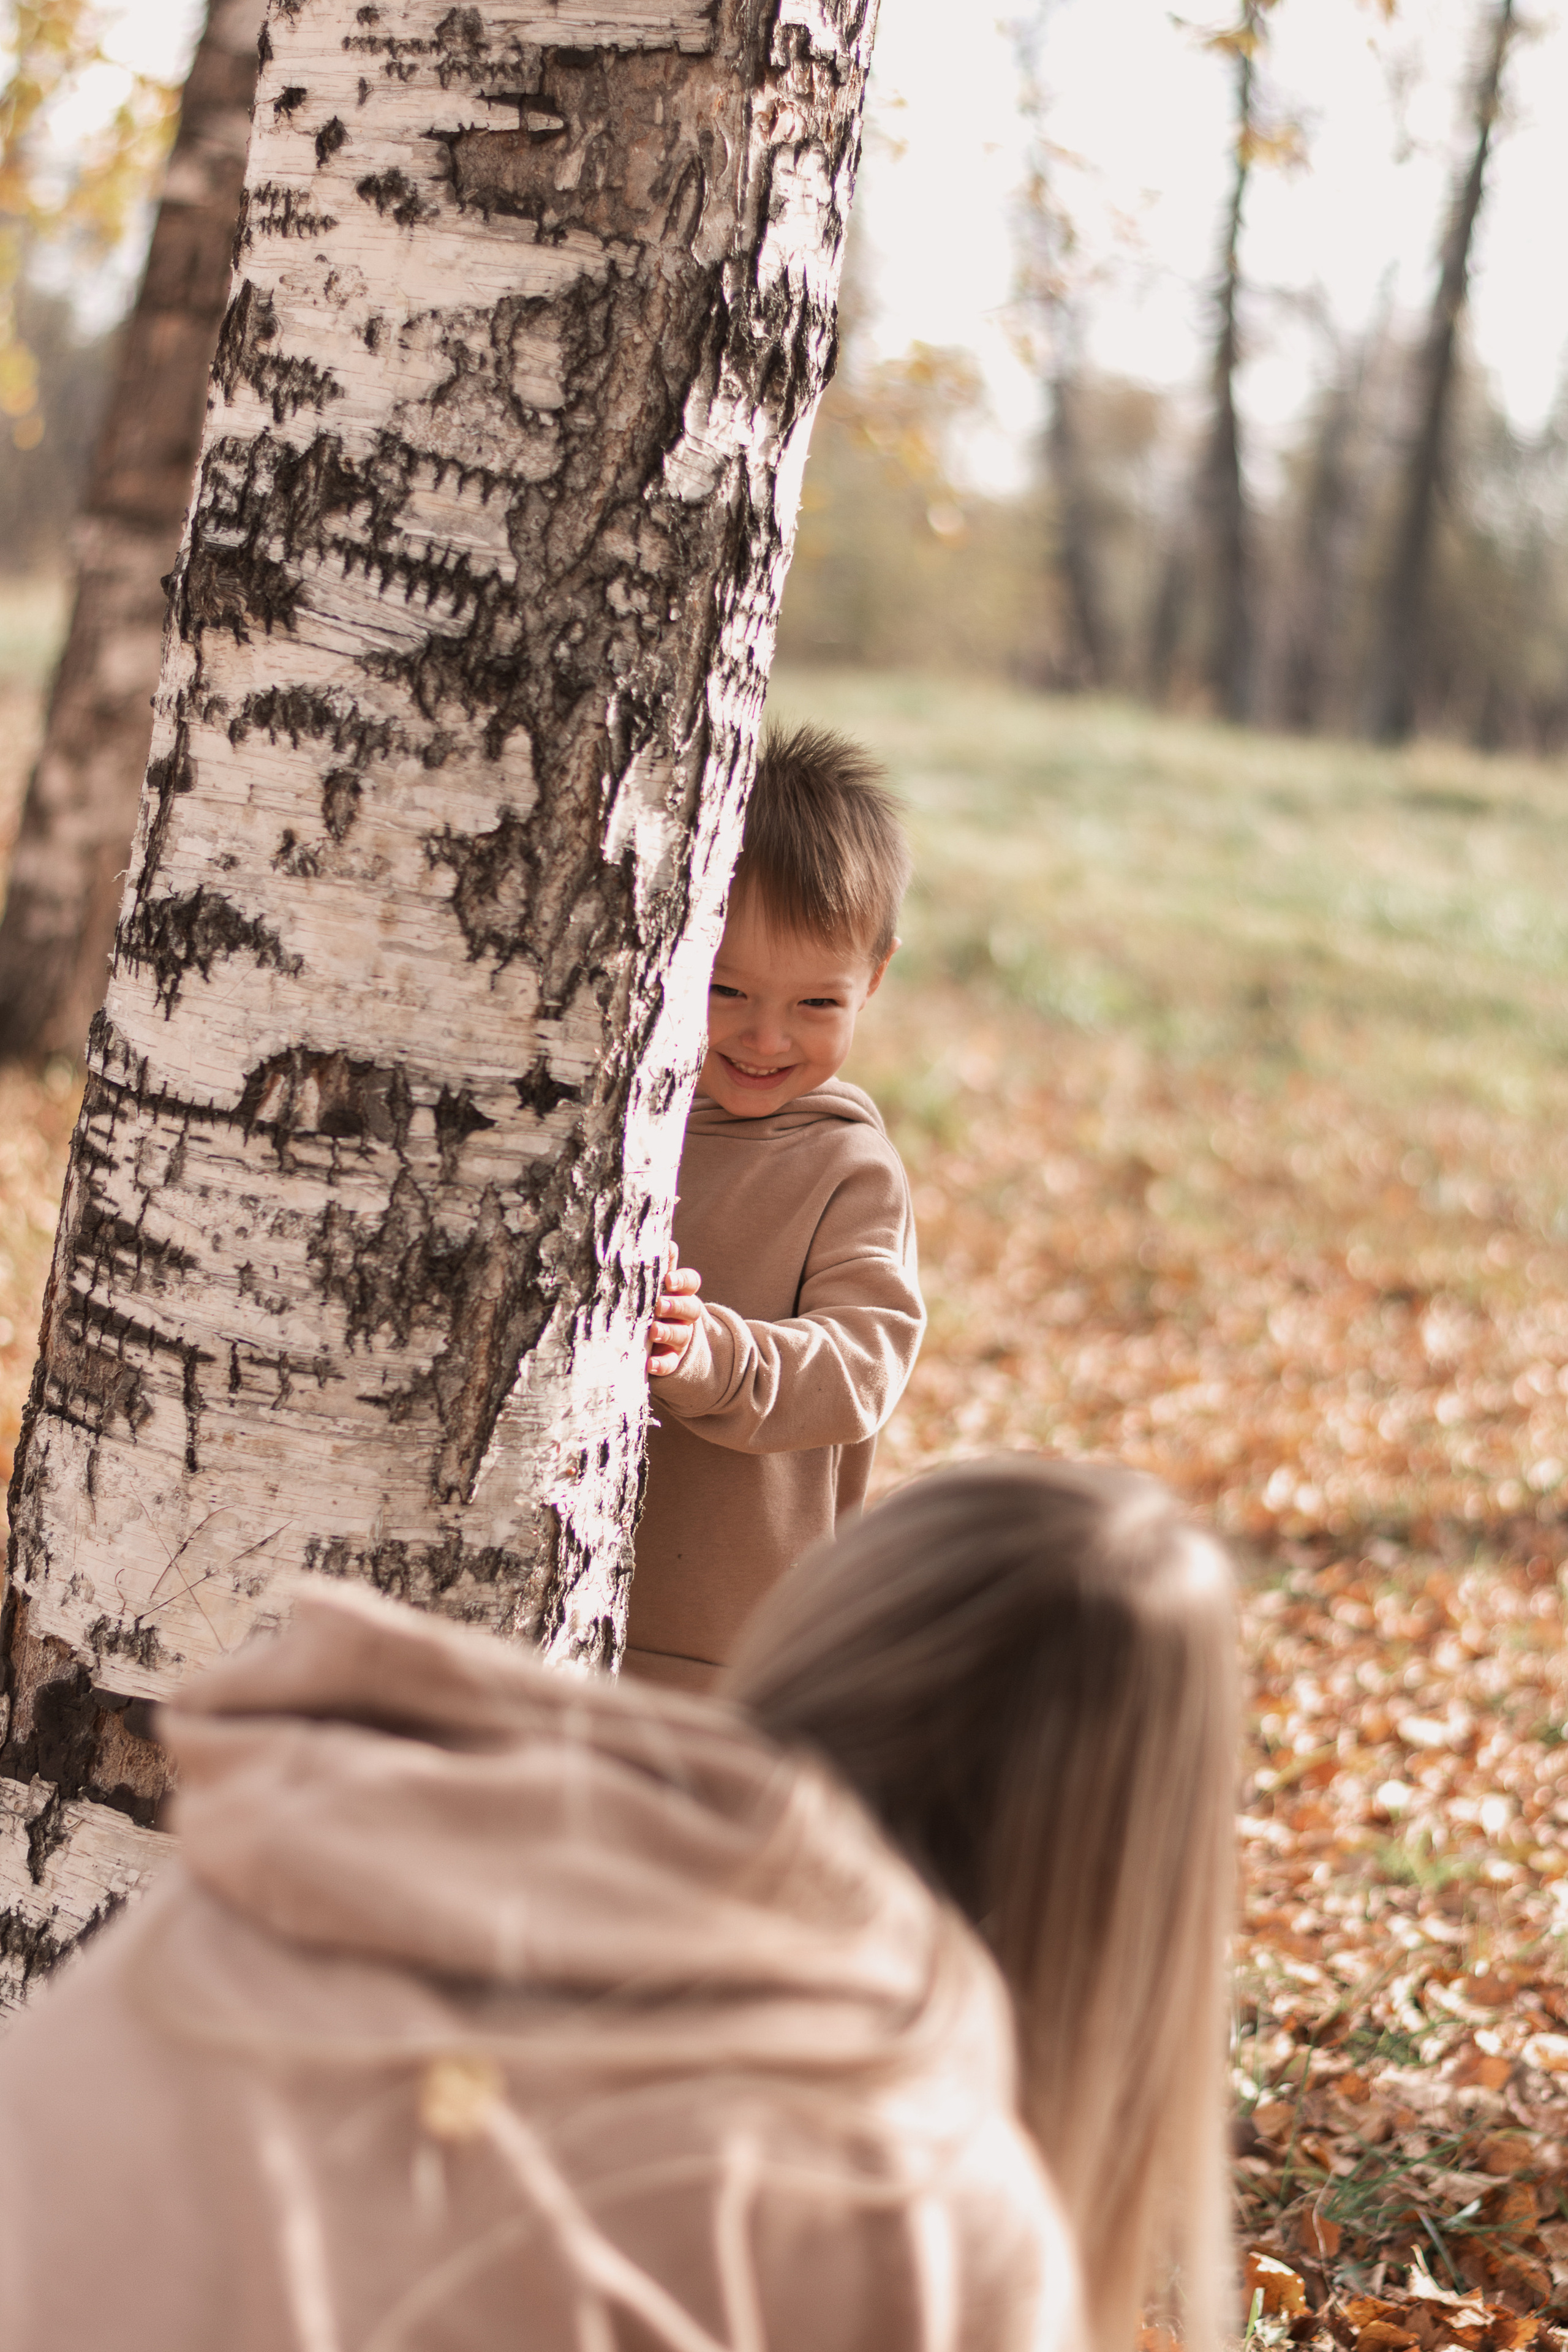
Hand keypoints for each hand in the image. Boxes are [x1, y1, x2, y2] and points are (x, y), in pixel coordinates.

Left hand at [648, 1253, 701, 1376]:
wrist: (663, 1342)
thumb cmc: (657, 1304)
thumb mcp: (660, 1286)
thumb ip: (662, 1265)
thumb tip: (665, 1240)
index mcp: (683, 1294)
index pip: (691, 1283)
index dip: (682, 1280)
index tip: (668, 1279)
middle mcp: (685, 1316)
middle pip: (690, 1308)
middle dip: (675, 1305)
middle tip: (660, 1304)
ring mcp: (680, 1338)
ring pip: (681, 1335)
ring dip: (668, 1332)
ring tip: (653, 1331)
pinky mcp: (671, 1359)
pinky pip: (670, 1363)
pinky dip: (661, 1364)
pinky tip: (650, 1364)